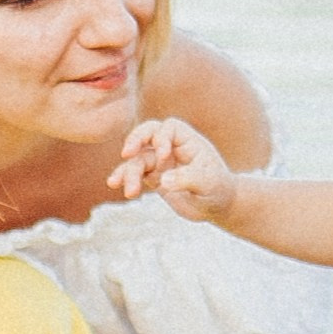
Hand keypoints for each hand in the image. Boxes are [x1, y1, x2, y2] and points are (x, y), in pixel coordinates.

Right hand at [112, 115, 236, 222]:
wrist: (216, 205)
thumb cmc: (217, 188)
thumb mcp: (208, 183)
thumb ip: (188, 179)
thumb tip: (163, 180)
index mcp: (188, 141)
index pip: (169, 128)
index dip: (162, 138)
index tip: (164, 157)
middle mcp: (172, 147)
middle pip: (148, 133)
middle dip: (135, 140)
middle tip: (127, 153)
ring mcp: (160, 161)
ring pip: (138, 158)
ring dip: (129, 172)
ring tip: (130, 192)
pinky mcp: (153, 177)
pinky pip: (134, 173)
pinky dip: (124, 178)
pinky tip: (115, 184)